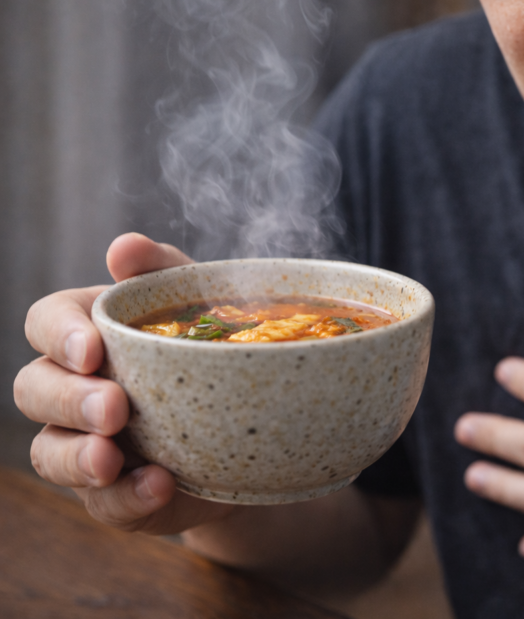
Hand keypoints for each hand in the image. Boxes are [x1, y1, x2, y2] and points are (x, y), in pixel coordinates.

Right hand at [14, 233, 234, 533]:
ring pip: (50, 452)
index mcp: (89, 331)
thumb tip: (123, 247)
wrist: (263, 422)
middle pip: (34, 388)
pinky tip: (158, 485)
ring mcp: (88, 444)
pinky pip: (104, 503)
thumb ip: (163, 270)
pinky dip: (127, 496)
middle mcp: (74, 388)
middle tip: (115, 407)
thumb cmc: (216, 346)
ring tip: (113, 459)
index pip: (46, 321)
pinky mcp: (115, 493)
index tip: (94, 349)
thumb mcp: (201, 301)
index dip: (59, 334)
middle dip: (68, 399)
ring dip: (78, 457)